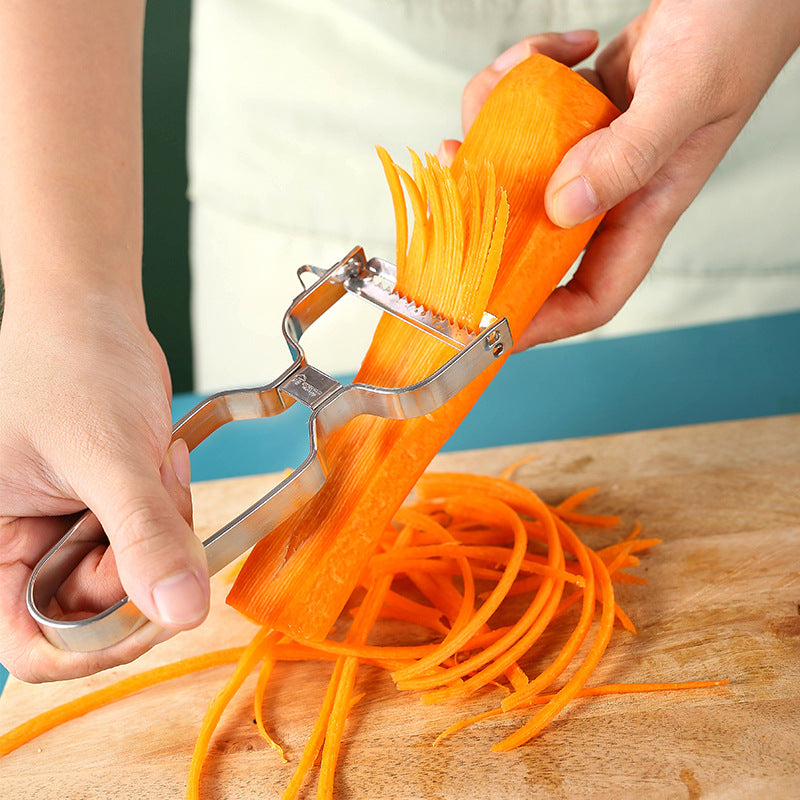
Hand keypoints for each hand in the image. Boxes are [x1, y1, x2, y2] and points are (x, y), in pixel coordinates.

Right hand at [0, 291, 207, 681]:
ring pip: (139, 573)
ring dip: (164, 524)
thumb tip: (179, 611)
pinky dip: (171, 506)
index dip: (92, 647)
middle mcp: (27, 546)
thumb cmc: (70, 364)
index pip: (31, 644)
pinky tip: (161, 457)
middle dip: (144, 560)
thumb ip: (142, 534)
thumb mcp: (105, 453)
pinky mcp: (110, 509)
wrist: (92, 316)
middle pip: (99, 611)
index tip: (152, 616)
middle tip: (157, 493)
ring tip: (155, 461)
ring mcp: (73, 529)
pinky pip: (157, 537)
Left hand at [443, 1, 799, 346]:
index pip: (593, 296)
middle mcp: (610, 191)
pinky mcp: (575, 114)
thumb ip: (629, 154)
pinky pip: (525, 113)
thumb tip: (563, 207)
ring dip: (499, 121)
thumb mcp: (685, 94)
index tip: (490, 329)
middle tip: (453, 187)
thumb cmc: (737, 30)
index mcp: (645, 208)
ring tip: (518, 75)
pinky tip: (561, 49)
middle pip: (533, 237)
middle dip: (487, 217)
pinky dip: (521, 76)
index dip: (543, 322)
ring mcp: (588, 153)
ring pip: (518, 168)